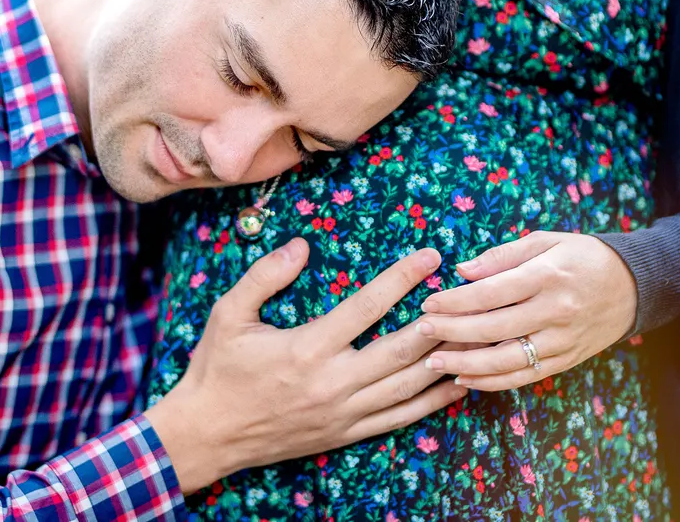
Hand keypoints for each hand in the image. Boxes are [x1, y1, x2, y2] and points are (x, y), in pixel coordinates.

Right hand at [145, 239, 467, 492]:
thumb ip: (264, 276)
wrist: (206, 433)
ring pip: (407, 386)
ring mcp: (342, 412)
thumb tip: (301, 245)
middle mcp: (331, 383)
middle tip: (466, 294)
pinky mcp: (345, 433)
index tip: (430, 257)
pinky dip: (432, 402)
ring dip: (443, 361)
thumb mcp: (227, 314)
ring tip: (474, 334)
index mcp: (306, 348)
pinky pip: (399, 418)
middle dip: (438, 319)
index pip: (366, 307)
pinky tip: (457, 384)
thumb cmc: (216, 369)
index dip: (401, 279)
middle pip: (400, 349)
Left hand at [416, 231, 637, 390]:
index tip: (428, 303)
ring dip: (468, 365)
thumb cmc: (582, 256)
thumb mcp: (546, 241)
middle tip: (420, 332)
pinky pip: (526, 376)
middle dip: (453, 332)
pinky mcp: (568, 360)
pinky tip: (466, 379)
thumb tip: (463, 270)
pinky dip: (494, 381)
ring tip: (434, 364)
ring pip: (509, 360)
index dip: (457, 300)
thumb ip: (502, 255)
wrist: (636, 285)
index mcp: (548, 276)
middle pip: (495, 327)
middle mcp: (556, 311)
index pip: (493, 292)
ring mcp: (563, 340)